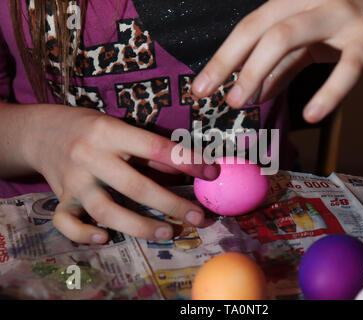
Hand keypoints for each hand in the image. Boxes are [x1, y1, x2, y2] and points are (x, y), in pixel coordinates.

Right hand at [23, 105, 218, 243]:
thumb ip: (148, 150)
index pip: (155, 147)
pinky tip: (105, 237)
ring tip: (167, 233)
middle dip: (171, 204)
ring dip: (139, 225)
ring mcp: (72, 180)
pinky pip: (67, 222)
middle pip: (135, 186)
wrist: (40, 131)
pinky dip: (84, 234)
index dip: (187, 161)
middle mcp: (90, 156)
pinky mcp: (59, 197)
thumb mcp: (119, 127)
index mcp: (109, 132)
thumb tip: (182, 170)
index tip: (212, 172)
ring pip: (105, 210)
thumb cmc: (89, 128)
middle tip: (198, 217)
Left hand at [192, 0, 362, 122]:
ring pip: (291, 38)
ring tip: (245, 103)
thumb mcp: (310, 40)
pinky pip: (348, 66)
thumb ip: (282, 65)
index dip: (222, 58)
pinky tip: (313, 114)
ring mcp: (342, 14)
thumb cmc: (350, 23)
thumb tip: (253, 92)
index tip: (201, 87)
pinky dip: (329, 91)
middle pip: (262, 29)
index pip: (249, 27)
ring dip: (261, 72)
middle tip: (217, 97)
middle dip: (232, 64)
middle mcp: (312, 0)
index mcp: (293, 1)